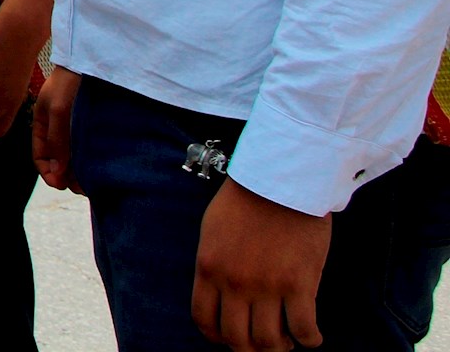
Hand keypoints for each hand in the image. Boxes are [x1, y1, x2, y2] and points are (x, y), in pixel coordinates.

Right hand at [32, 65, 82, 191]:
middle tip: (82, 187)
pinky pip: (87, 148)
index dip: (47, 173)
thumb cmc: (70, 81)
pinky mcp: (90, 125)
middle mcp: (57, 128)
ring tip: (93, 182)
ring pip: (74, 156)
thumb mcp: (58, 110)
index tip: (60, 185)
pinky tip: (99, 168)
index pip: (40, 156)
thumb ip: (56, 141)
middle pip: (58, 160)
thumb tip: (57, 173)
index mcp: (42, 124)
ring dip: (80, 171)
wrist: (92, 58)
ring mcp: (74, 127)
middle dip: (66, 176)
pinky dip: (91, 161)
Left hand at [193, 180, 330, 350]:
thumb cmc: (246, 200)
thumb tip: (218, 295)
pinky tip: (311, 337)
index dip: (217, 336)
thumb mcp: (212, 231)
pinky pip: (304, 329)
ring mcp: (266, 287)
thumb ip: (214, 265)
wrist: (280, 180)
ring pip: (269, 342)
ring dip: (279, 348)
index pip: (204, 321)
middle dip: (249, 349)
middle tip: (263, 344)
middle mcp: (233, 283)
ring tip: (287, 341)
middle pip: (237, 340)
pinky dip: (309, 341)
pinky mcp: (299, 285)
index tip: (229, 337)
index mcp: (208, 268)